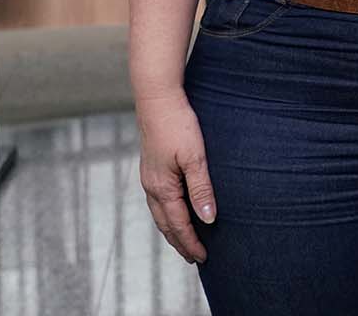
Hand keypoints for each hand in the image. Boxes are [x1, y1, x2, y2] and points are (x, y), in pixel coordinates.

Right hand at [136, 91, 215, 263]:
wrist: (158, 100)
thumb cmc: (178, 125)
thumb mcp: (195, 157)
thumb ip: (202, 189)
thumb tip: (208, 219)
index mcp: (162, 188)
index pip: (178, 224)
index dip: (191, 242)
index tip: (203, 258)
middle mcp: (152, 187)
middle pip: (165, 224)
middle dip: (180, 242)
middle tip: (194, 258)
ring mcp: (149, 178)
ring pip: (160, 213)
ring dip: (172, 229)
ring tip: (184, 240)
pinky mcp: (151, 168)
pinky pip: (158, 201)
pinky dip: (167, 213)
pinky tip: (175, 210)